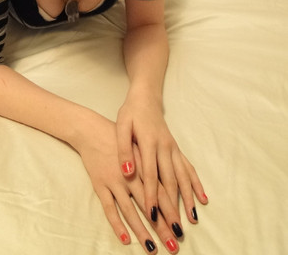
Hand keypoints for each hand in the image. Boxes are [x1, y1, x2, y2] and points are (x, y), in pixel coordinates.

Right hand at [76, 115, 187, 253]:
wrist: (92, 129)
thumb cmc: (119, 138)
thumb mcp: (139, 146)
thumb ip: (153, 164)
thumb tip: (173, 183)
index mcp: (144, 165)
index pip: (162, 192)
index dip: (172, 211)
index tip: (181, 229)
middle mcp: (131, 175)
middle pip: (149, 205)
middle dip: (162, 227)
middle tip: (174, 246)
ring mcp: (114, 181)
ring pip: (131, 211)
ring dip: (142, 231)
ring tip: (152, 249)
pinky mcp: (100, 185)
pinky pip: (109, 208)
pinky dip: (117, 224)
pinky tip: (126, 239)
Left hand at [116, 96, 207, 239]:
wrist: (146, 97)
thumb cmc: (131, 112)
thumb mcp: (122, 126)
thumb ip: (124, 150)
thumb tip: (127, 173)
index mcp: (149, 143)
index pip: (150, 175)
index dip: (151, 196)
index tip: (152, 216)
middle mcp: (164, 147)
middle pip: (169, 181)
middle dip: (172, 206)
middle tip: (174, 228)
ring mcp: (173, 148)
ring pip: (182, 177)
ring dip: (188, 199)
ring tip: (191, 220)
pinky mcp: (177, 149)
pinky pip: (189, 168)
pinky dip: (196, 184)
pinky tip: (202, 199)